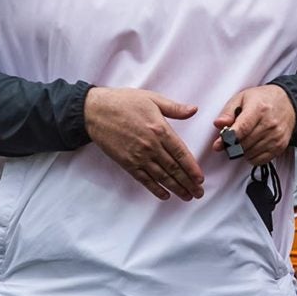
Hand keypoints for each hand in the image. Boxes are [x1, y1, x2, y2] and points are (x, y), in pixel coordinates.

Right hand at [84, 86, 202, 200]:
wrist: (96, 111)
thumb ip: (174, 108)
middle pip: (174, 168)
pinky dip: (155, 189)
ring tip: (186, 197)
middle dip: (188, 182)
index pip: (181, 153)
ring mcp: (138, 156)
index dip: (192, 168)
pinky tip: (165, 195)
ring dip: (176, 188)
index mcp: (160, 129)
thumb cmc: (124, 102)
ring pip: (161, 177)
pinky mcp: (127, 163)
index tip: (200, 179)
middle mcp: (151, 146)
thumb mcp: (152, 99)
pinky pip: (144, 179)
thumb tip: (194, 110)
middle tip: (198, 193)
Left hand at [211, 84, 294, 165]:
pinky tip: (251, 146)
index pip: (242, 128)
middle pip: (244, 143)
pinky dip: (251, 157)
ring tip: (243, 140)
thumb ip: (228, 112)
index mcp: (258, 108)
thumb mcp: (242, 98)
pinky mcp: (280, 146)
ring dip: (242, 150)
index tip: (218, 144)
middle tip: (229, 140)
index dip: (228, 139)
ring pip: (250, 153)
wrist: (288, 103)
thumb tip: (218, 124)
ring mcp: (276, 136)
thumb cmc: (263, 100)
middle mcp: (269, 123)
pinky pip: (259, 160)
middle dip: (232, 145)